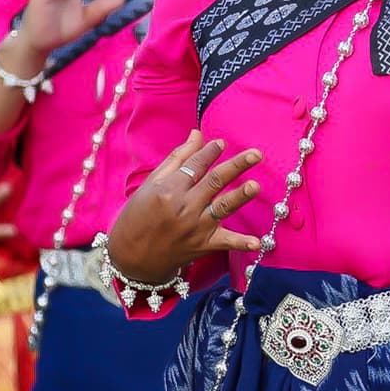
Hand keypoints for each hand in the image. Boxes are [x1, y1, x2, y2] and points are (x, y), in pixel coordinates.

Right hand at [105, 131, 266, 285]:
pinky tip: (257, 243)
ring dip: (240, 196)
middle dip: (236, 166)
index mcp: (168, 189)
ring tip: (255, 186)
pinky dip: (241, 244)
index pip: (195, 165)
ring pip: (222, 207)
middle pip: (213, 182)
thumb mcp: (152, 183)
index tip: (222, 143)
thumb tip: (198, 133)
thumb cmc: (138, 215)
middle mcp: (183, 207)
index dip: (210, 152)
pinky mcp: (203, 245)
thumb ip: (178, 157)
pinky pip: (225, 243)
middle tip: (256, 154)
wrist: (131, 256)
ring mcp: (195, 227)